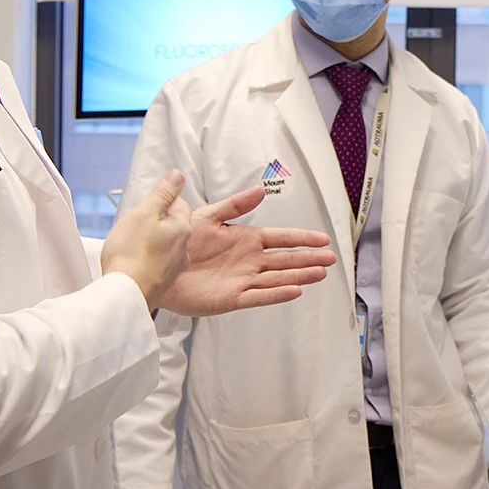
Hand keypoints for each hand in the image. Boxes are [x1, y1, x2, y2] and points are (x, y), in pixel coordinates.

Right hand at [101, 171, 192, 315]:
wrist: (125, 294)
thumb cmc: (131, 253)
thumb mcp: (145, 213)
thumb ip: (163, 193)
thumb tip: (178, 175)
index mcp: (182, 228)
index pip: (180, 204)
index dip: (162, 201)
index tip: (148, 205)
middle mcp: (184, 249)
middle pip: (173, 225)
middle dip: (156, 222)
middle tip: (136, 224)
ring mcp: (174, 268)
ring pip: (166, 245)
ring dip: (152, 241)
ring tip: (132, 243)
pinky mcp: (162, 282)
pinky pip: (158, 263)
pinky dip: (148, 259)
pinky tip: (133, 261)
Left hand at [154, 184, 337, 316]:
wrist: (157, 266)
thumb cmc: (181, 241)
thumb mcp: (209, 216)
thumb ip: (236, 205)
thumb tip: (260, 190)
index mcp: (246, 240)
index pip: (281, 238)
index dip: (302, 239)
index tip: (323, 239)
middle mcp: (249, 261)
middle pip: (285, 260)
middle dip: (308, 259)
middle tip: (331, 259)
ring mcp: (243, 280)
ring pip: (277, 278)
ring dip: (299, 276)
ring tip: (320, 274)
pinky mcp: (231, 298)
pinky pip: (258, 296)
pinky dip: (276, 294)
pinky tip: (294, 291)